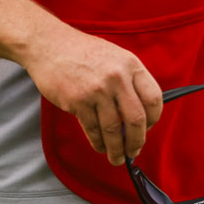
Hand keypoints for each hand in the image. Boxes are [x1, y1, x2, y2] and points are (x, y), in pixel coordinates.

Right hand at [22, 27, 164, 165]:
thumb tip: (140, 116)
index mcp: (131, 65)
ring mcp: (97, 90)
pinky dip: (98, 143)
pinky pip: (93, 129)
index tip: (148, 128)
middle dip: (137, 141)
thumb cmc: (83, 52)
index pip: (154, 98)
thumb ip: (129, 81)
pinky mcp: (78, 101)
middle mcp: (117, 78)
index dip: (154, 118)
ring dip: (117, 149)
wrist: (49, 45)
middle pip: (136, 119)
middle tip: (134, 151)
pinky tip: (100, 147)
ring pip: (113, 129)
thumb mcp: (115, 57)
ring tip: (116, 157)